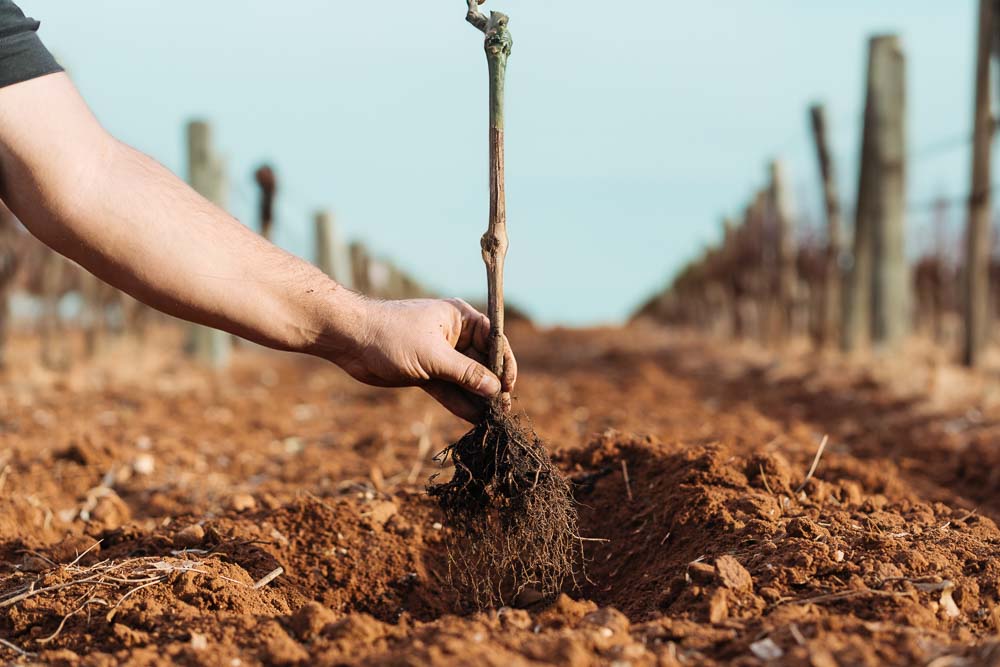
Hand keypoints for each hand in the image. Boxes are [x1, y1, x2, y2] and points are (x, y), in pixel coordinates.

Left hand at [335, 297, 516, 421]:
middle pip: (482, 362)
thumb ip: (466, 373)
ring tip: (493, 419)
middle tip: (503, 410)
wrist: (351, 340)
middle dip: (492, 385)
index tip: (510, 387)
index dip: (505, 363)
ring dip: (478, 398)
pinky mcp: (426, 372)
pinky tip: (474, 419)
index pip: (494, 340)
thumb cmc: (392, 336)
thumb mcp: (434, 355)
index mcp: (460, 318)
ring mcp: (440, 354)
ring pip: (466, 379)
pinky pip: (449, 389)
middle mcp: (454, 335)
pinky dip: (460, 403)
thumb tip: (496, 389)